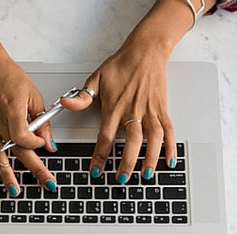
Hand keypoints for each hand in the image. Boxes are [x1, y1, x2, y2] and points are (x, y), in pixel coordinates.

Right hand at [0, 55, 58, 195]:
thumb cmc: (9, 76)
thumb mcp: (33, 94)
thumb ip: (42, 120)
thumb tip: (49, 142)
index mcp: (12, 109)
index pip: (23, 136)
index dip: (35, 144)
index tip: (43, 146)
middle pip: (17, 150)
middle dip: (35, 169)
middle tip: (47, 183)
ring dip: (7, 175)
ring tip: (15, 191)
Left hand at [60, 44, 176, 183]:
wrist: (145, 51)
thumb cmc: (122, 64)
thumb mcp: (96, 79)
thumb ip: (82, 97)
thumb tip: (65, 103)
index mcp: (115, 107)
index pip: (105, 137)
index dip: (100, 156)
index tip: (96, 171)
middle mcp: (134, 111)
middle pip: (132, 142)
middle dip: (127, 162)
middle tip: (122, 179)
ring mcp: (150, 111)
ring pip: (153, 139)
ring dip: (150, 158)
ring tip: (145, 175)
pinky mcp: (162, 109)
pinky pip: (169, 130)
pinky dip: (171, 146)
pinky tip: (169, 160)